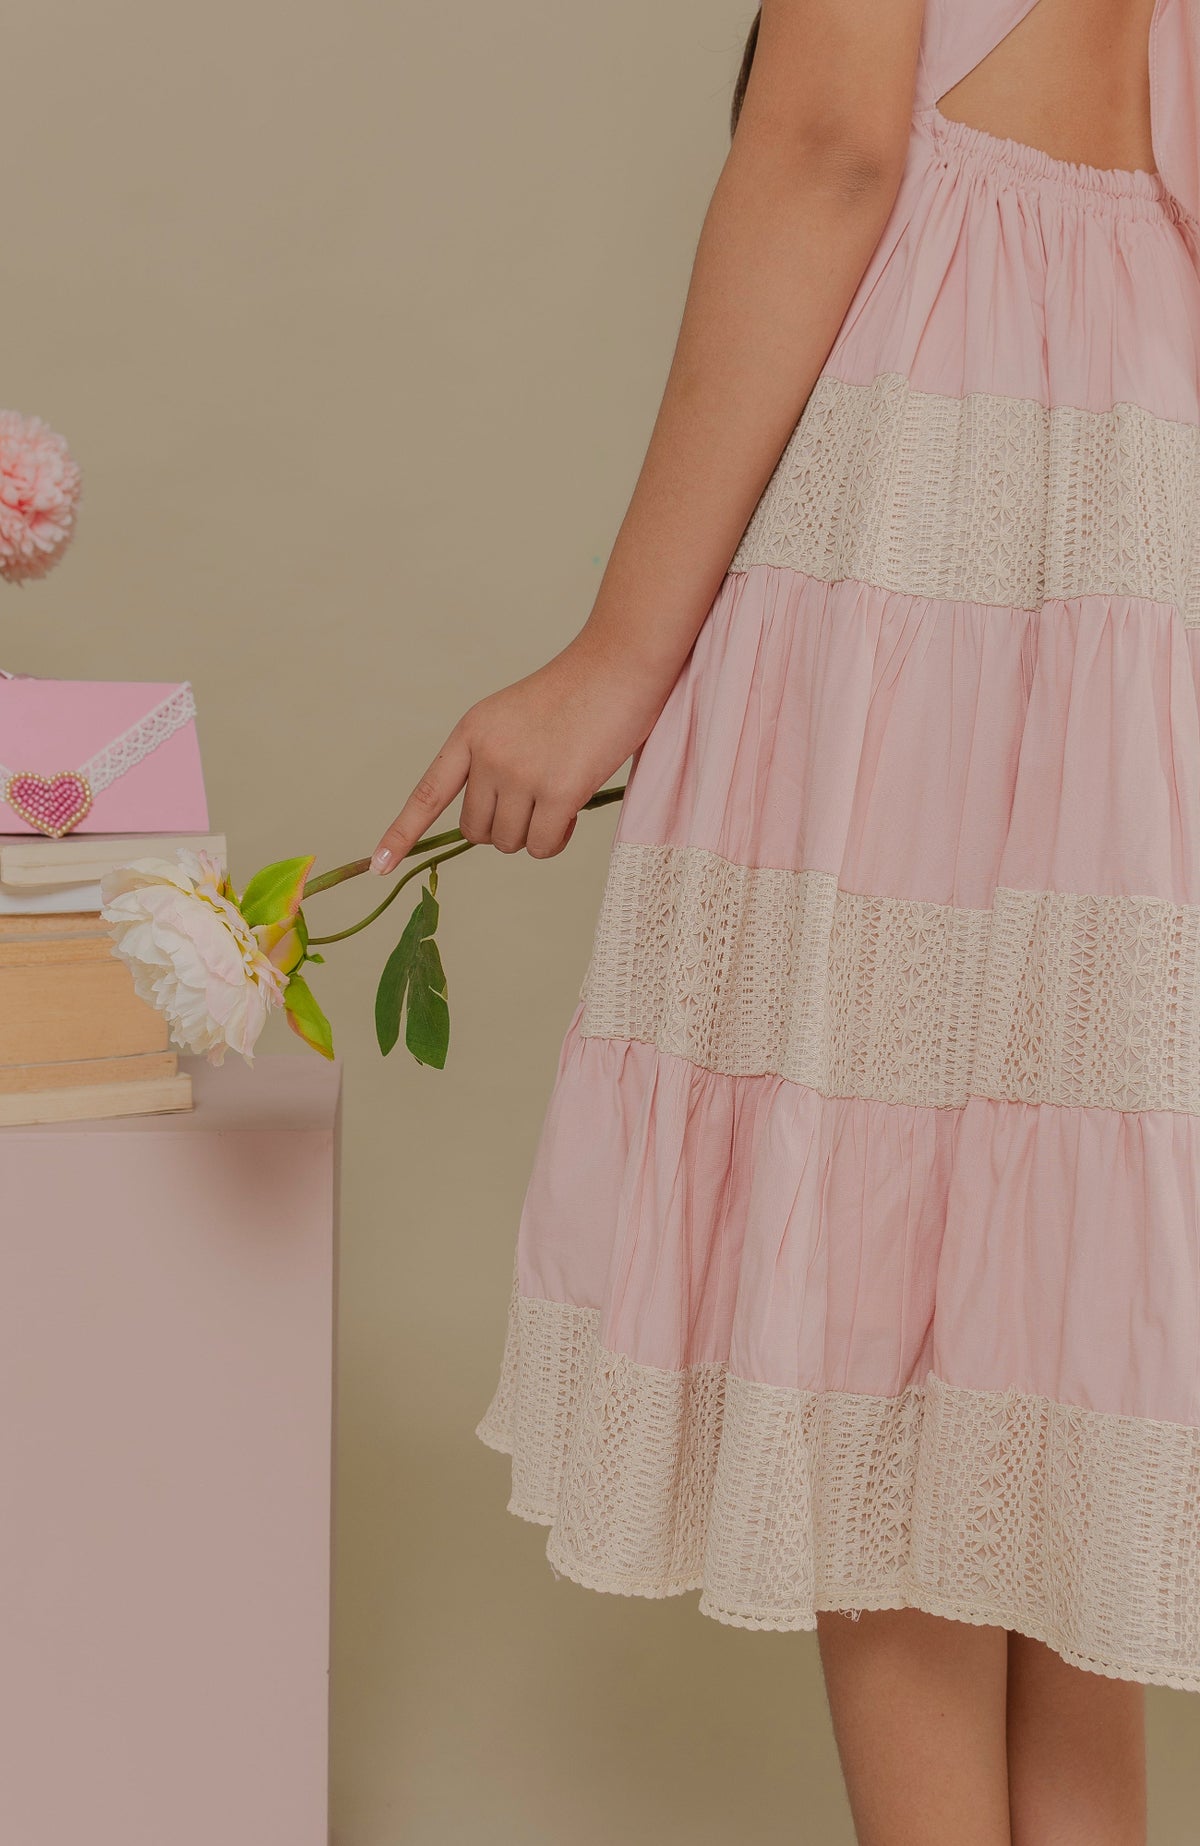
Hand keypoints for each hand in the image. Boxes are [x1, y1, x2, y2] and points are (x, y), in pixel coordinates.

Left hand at [370, 636, 672, 869]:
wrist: (619, 665)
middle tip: (536, 802)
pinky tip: (574, 810)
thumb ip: (495, 761)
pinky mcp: (557, 793)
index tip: (380, 866)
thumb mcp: (514, 719)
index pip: (428, 794)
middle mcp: (487, 756)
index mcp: (471, 734)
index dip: (402, 833)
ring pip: (509, 842)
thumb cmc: (577, 693)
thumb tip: (496, 824)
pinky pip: (542, 846)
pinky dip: (557, 839)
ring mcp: (519, 775)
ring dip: (535, 833)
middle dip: (505, 827)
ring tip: (561, 798)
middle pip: (475, 830)